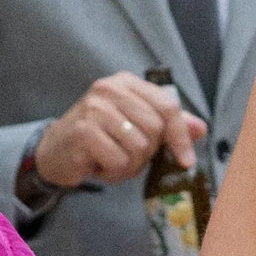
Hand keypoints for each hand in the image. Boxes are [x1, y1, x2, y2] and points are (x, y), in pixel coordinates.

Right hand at [25, 76, 197, 196]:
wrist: (55, 151)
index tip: (187, 160)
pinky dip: (113, 172)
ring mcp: (95, 108)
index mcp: (127, 82)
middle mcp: (110, 89)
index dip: (181, 135)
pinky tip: (99, 165)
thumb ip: (167, 124)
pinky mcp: (84, 131)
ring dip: (129, 165)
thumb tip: (200, 128)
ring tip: (111, 159)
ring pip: (139, 147)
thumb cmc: (99, 138)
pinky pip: (119, 161)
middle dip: (146, 153)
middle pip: (155, 129)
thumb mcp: (135, 126)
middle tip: (125, 154)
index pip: (167, 106)